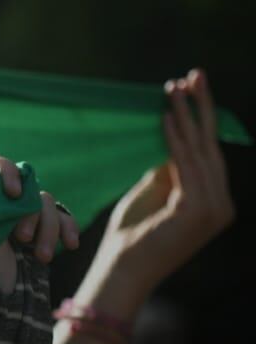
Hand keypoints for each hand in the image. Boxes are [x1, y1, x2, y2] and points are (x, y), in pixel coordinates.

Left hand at [0, 152, 79, 292]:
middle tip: (22, 238)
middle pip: (27, 187)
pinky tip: (71, 244)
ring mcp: (26, 210)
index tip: (12, 193)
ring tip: (42, 258)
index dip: (6, 171)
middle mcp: (4, 197)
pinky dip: (68, 229)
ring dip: (48, 230)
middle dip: (30, 215)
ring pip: (46, 204)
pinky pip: (64, 217)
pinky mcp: (44, 226)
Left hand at [78, 69, 234, 317]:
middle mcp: (220, 205)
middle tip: (194, 74)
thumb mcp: (153, 191)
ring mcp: (212, 210)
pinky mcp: (195, 211)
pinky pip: (185, 167)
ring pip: (198, 151)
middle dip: (201, 107)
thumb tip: (172, 136)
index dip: (201, 117)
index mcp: (213, 201)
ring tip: (174, 89)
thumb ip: (168, 168)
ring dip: (186, 117)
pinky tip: (166, 118)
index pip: (209, 150)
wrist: (124, 270)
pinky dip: (176, 141)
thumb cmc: (133, 232)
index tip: (191, 86)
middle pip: (211, 145)